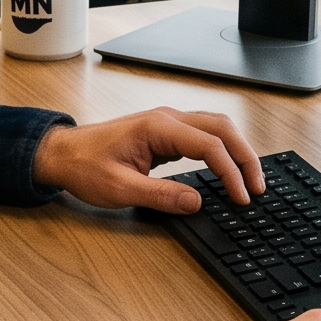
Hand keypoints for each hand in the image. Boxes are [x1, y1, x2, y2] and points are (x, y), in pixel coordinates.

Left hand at [31, 108, 261, 212]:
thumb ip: (161, 195)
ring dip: (237, 150)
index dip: (230, 172)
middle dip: (245, 157)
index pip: (209, 145)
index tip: (241, 197)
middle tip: (258, 187)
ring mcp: (167, 122)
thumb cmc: (84, 166)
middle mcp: (167, 118)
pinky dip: (223, 149)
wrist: (61, 153)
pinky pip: (204, 135)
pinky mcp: (165, 132)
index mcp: (158, 127)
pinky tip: (228, 168)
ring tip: (250, 179)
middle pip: (222, 129)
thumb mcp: (120, 189)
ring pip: (216, 128)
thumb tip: (197, 202)